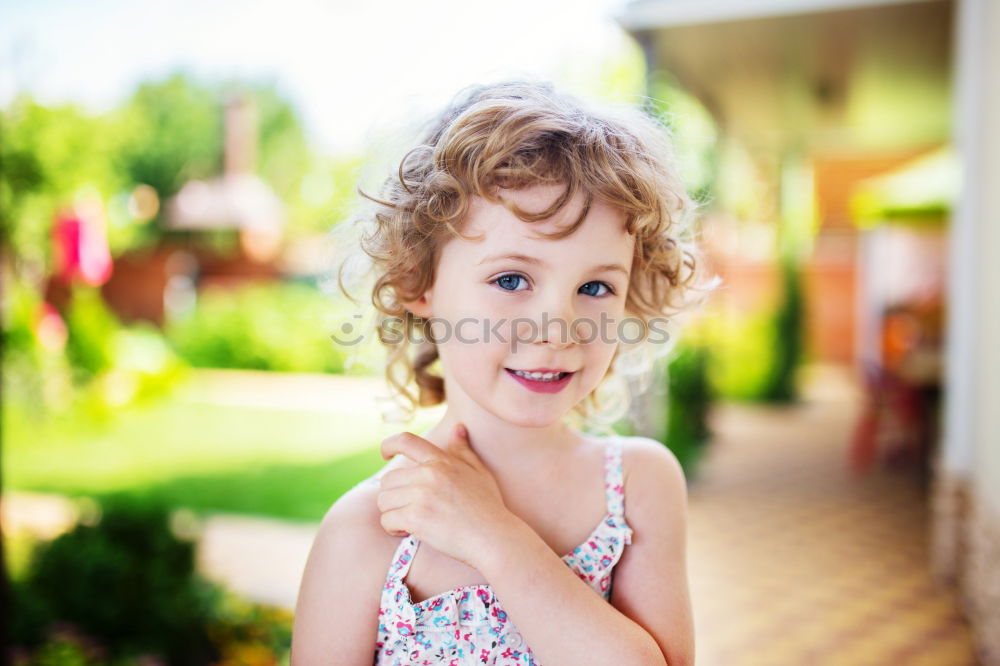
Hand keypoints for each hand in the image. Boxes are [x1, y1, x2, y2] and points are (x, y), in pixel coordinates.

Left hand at [377, 424, 515, 569]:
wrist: (494, 538)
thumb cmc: (489, 507)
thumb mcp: (480, 473)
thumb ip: (464, 450)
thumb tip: (458, 428)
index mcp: (441, 461)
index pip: (406, 441)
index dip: (389, 445)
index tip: (385, 454)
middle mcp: (429, 474)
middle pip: (388, 480)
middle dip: (393, 496)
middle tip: (409, 509)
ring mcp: (422, 495)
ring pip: (384, 501)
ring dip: (393, 513)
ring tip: (410, 521)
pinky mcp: (416, 518)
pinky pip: (387, 520)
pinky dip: (394, 528)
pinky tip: (409, 532)